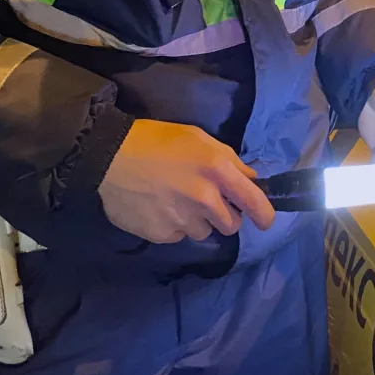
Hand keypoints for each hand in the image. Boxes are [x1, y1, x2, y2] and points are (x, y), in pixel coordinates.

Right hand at [98, 119, 274, 243]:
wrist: (109, 156)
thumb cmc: (156, 141)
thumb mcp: (198, 138)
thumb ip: (228, 159)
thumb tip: (250, 179)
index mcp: (217, 170)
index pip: (254, 201)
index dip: (264, 214)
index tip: (265, 221)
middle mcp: (204, 198)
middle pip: (231, 225)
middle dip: (225, 216)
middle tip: (208, 203)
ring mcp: (183, 219)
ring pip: (204, 232)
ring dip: (197, 221)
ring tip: (177, 201)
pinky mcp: (162, 234)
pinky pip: (179, 236)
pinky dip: (174, 226)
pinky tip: (159, 207)